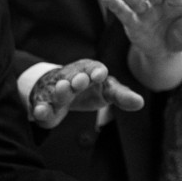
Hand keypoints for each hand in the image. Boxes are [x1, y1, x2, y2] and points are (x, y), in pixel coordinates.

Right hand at [29, 59, 144, 128]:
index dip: (96, 71)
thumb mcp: (108, 91)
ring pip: (57, 90)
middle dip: (77, 78)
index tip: (99, 75)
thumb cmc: (91, 88)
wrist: (62, 87)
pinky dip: (41, 109)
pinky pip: (42, 105)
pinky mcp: (44, 103)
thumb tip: (140, 102)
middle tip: (80, 81)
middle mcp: (72, 77)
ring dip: (60, 90)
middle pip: (74, 77)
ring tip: (62, 90)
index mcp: (89, 71)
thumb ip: (122, 96)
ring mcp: (56, 89)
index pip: (94, 68)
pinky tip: (41, 112)